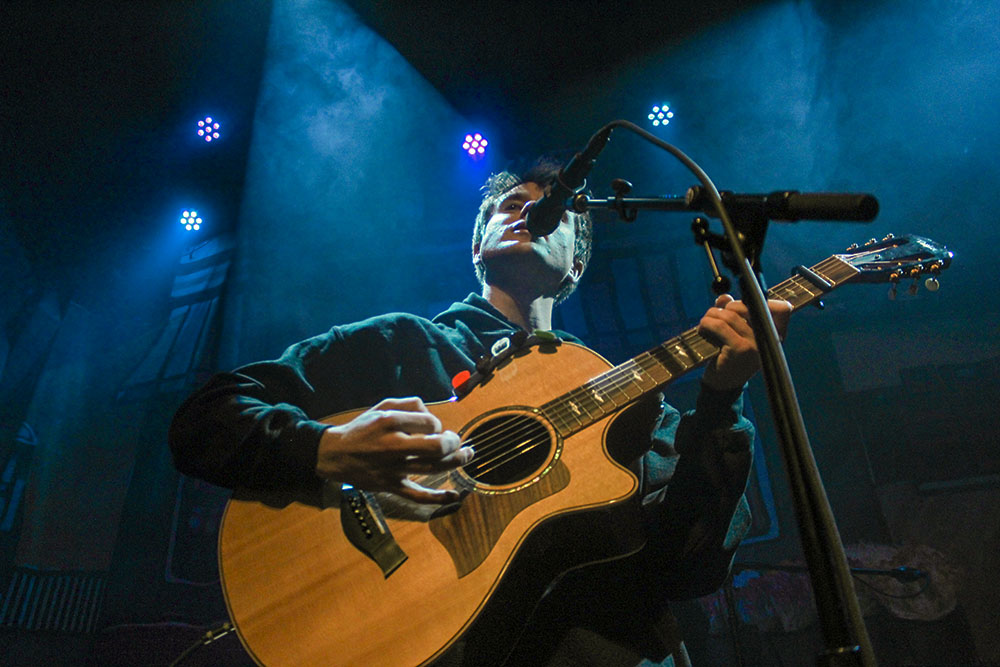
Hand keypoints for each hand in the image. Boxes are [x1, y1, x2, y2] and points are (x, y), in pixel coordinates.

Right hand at [316, 397, 473, 503]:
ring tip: (467, 455)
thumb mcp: (382, 406)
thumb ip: (409, 404)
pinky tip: (454, 496)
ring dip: (455, 463)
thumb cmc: (363, 429)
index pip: (429, 422)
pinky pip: (417, 495)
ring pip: (432, 468)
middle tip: (457, 441)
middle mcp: (392, 445)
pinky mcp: (390, 486)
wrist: (335, 454)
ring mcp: (392, 468)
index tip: (434, 428)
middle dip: (453, 443)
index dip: (438, 424)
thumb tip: (433, 416)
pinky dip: (437, 498)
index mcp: (390, 422)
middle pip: (435, 447)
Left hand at [698, 294, 791, 389]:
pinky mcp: (740, 349)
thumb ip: (732, 312)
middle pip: (748, 306)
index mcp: (775, 335)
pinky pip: (720, 326)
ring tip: (705, 325)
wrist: (723, 386)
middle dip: (728, 307)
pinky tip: (702, 330)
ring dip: (711, 316)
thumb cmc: (729, 355)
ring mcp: (756, 345)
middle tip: (716, 317)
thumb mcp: (735, 332)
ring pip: (730, 315)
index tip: (741, 308)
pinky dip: (706, 324)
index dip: (762, 302)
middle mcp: (771, 340)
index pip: (782, 308)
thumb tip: (724, 297)